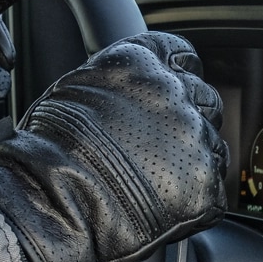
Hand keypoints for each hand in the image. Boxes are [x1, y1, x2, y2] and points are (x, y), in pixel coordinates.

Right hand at [0, 31, 227, 261]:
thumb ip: (117, 82)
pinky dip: (195, 199)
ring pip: (212, 145)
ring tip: (155, 183)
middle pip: (204, 100)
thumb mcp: (74, 90)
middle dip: (187, 121)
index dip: (177, 76)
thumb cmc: (49, 150)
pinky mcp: (206, 184)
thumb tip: (128, 91)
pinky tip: (164, 207)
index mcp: (142, 63)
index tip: (172, 92)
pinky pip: (213, 190)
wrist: (54, 200)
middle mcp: (176, 92)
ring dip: (191, 161)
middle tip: (158, 149)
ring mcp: (195, 138)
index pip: (181, 55)